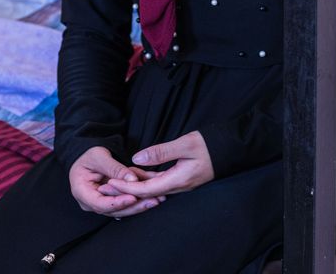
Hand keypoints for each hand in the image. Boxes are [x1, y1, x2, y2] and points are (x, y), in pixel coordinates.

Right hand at [69, 146, 164, 217]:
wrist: (86, 157)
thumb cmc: (89, 155)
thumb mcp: (99, 157)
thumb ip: (115, 169)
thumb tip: (133, 179)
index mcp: (81, 192)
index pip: (100, 203)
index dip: (117, 202)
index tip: (133, 197)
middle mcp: (90, 203)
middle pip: (113, 210)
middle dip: (134, 206)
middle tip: (153, 200)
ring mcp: (100, 204)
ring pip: (121, 210)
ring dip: (140, 206)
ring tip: (157, 199)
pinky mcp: (110, 202)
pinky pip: (124, 205)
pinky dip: (138, 201)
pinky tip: (153, 198)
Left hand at [98, 130, 213, 198]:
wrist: (231, 149)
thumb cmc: (209, 145)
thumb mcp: (185, 144)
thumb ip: (161, 152)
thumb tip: (137, 157)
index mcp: (178, 180)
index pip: (146, 189)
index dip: (126, 188)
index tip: (110, 183)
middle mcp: (178, 186)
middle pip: (146, 193)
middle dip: (125, 190)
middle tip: (105, 186)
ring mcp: (180, 184)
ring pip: (151, 189)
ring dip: (133, 186)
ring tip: (114, 182)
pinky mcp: (181, 179)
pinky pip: (159, 183)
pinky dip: (145, 180)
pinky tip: (135, 176)